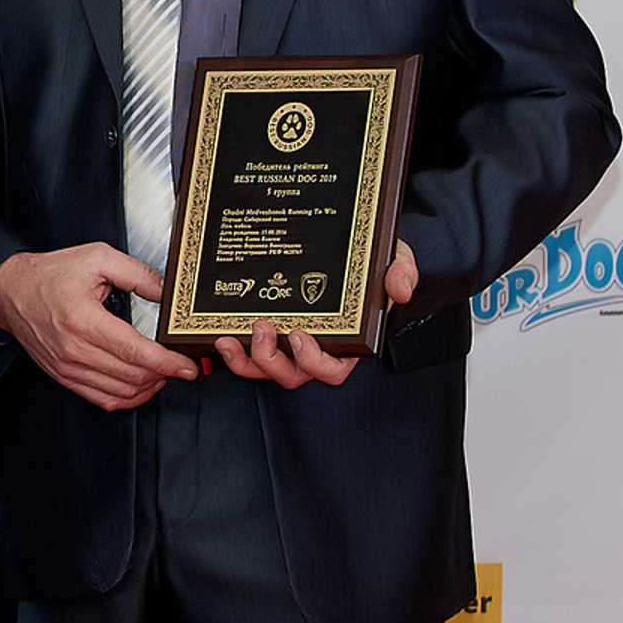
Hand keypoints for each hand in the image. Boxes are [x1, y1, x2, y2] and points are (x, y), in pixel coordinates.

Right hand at [0, 245, 198, 411]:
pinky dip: (125, 398)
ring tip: (162, 375)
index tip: (187, 365)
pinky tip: (139, 387)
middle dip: (164, 375)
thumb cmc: (49, 274)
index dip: (168, 363)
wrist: (9, 291)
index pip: (136, 353)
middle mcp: (74, 350)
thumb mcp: (97, 258)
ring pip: (120, 393)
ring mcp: (67, 367)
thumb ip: (137, 273)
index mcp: (85, 321)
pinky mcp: (63, 375)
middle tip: (180, 366)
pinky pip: (100, 399)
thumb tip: (167, 292)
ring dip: (147, 388)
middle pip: (132, 377)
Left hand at [216, 240, 418, 389]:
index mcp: (348, 342)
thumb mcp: (394, 258)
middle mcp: (316, 350)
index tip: (300, 336)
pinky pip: (249, 357)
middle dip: (273, 361)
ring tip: (231, 338)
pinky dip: (234, 354)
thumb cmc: (372, 260)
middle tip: (263, 328)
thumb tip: (399, 290)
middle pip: (294, 376)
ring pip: (266, 371)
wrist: (348, 246)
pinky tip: (220, 337)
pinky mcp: (268, 336)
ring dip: (247, 362)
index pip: (333, 370)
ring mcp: (289, 346)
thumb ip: (401, 272)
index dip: (314, 362)